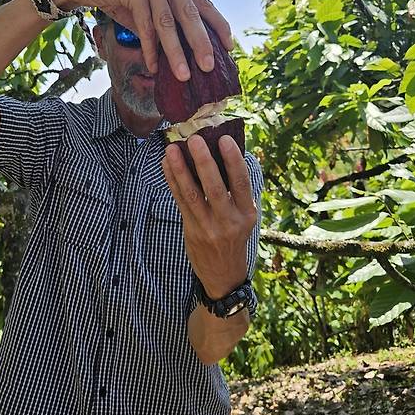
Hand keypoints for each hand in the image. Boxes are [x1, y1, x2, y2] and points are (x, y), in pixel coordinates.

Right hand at [45, 0, 232, 81]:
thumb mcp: (147, 5)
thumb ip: (166, 21)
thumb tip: (187, 53)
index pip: (203, 2)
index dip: (217, 25)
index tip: (229, 47)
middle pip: (189, 13)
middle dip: (201, 43)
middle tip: (209, 67)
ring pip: (167, 22)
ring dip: (176, 52)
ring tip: (183, 74)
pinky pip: (144, 24)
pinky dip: (150, 48)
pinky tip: (154, 66)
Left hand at [161, 134, 256, 297]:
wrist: (223, 275)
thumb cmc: (235, 237)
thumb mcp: (245, 217)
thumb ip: (236, 191)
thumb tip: (222, 154)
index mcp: (247, 213)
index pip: (241, 183)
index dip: (233, 160)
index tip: (224, 139)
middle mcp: (229, 221)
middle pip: (214, 188)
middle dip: (203, 162)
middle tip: (194, 139)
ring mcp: (208, 227)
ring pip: (192, 195)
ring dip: (180, 170)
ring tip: (172, 149)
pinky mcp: (191, 230)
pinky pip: (180, 202)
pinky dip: (172, 181)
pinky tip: (167, 165)